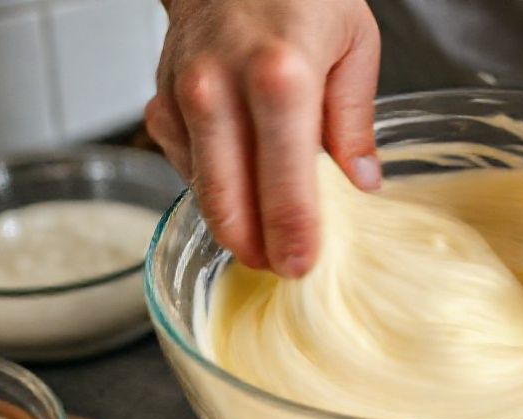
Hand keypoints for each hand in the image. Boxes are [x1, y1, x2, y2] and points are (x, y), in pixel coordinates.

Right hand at [146, 0, 381, 276]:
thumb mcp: (354, 44)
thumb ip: (354, 121)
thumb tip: (361, 185)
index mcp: (280, 80)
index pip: (284, 186)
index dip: (294, 239)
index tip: (303, 268)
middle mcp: (220, 92)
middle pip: (229, 204)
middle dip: (256, 251)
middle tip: (282, 269)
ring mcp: (184, 100)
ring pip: (203, 194)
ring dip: (235, 227)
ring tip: (267, 239)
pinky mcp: (161, 104)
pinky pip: (185, 169)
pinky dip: (214, 187)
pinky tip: (241, 184)